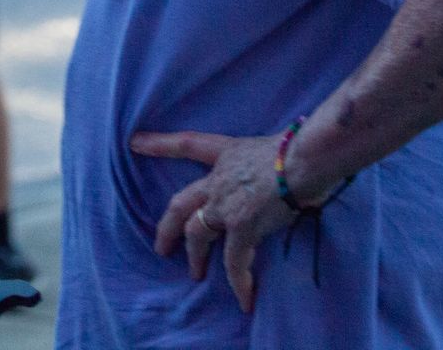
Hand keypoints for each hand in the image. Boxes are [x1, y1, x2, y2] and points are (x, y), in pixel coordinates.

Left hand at [131, 129, 300, 312]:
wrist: (307, 157)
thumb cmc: (301, 145)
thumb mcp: (275, 144)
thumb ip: (270, 161)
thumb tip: (287, 169)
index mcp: (227, 154)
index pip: (187, 145)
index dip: (160, 144)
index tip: (135, 142)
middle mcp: (219, 180)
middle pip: (180, 204)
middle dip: (167, 227)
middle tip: (161, 247)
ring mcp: (226, 205)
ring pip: (196, 234)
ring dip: (195, 256)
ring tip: (196, 274)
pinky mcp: (242, 227)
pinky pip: (235, 263)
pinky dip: (239, 283)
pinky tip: (244, 299)